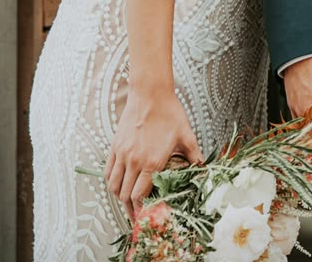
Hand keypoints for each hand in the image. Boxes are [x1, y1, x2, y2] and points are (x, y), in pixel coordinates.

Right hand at [105, 86, 202, 218]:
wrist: (150, 93)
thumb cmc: (169, 112)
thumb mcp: (186, 135)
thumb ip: (194, 155)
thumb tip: (203, 169)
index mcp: (152, 161)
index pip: (140, 196)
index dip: (142, 210)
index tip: (146, 217)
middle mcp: (134, 160)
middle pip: (126, 196)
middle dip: (131, 210)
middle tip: (137, 217)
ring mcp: (122, 154)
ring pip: (114, 186)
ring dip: (120, 199)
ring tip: (127, 204)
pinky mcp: (115, 146)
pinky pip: (108, 171)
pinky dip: (111, 183)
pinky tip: (118, 186)